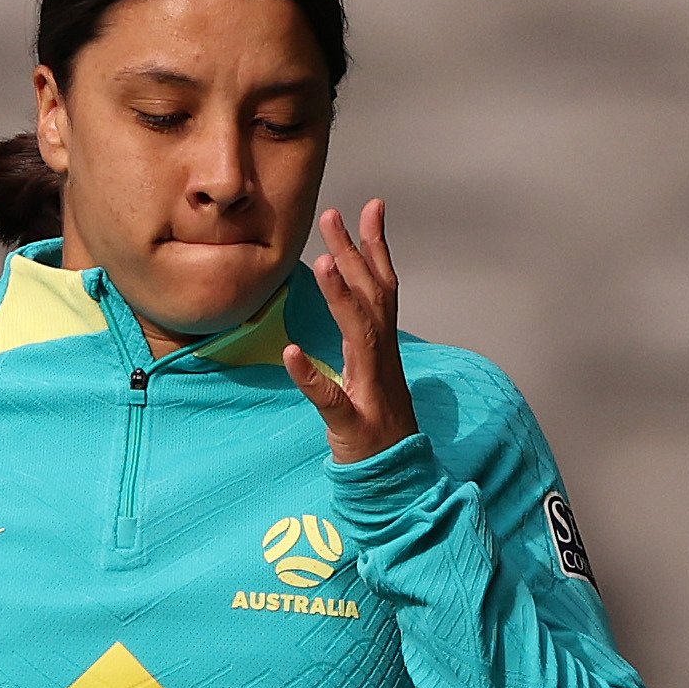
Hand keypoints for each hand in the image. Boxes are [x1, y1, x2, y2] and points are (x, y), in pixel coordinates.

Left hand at [283, 198, 416, 467]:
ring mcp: (369, 391)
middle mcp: (381, 362)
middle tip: (332, 215)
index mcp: (382, 349)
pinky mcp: (352, 424)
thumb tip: (351, 300)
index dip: (376, 247)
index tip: (370, 206)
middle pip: (372, 299)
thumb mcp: (370, 374)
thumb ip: (361, 337)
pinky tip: (291, 355)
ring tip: (324, 264)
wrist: (397, 482)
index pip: (382, 288)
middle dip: (355, 255)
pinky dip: (312, 377)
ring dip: (343, 300)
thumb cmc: (379, 427)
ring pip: (360, 336)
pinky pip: (331, 399)